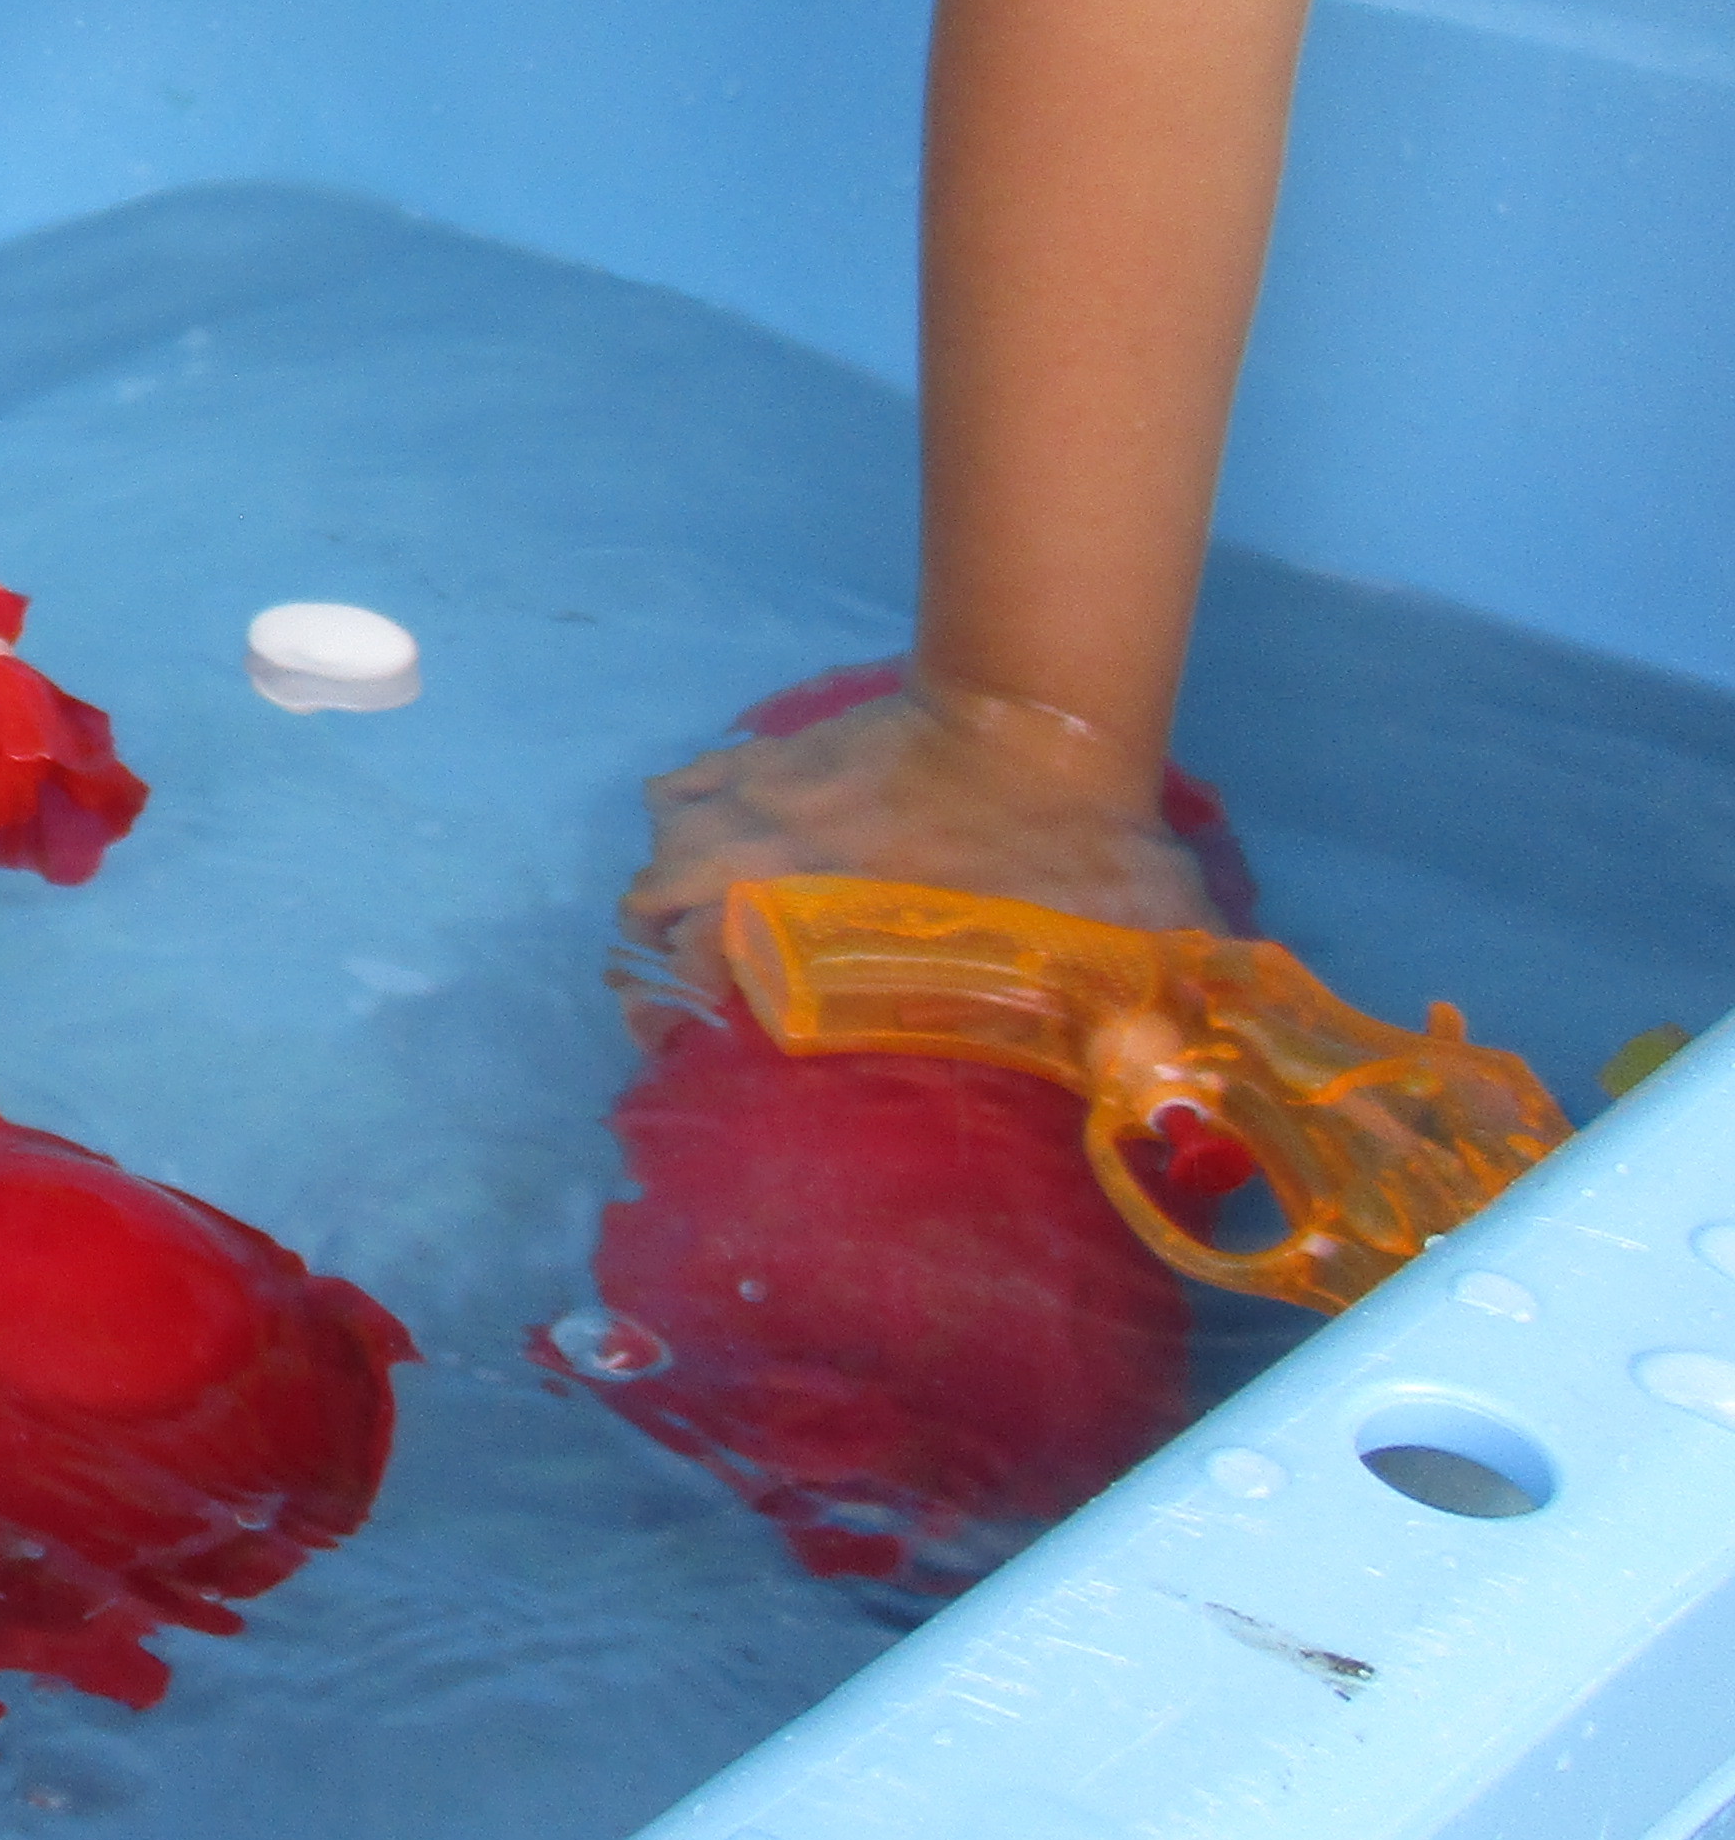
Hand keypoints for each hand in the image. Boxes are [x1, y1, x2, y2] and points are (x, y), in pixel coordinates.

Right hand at [622, 681, 1220, 1010]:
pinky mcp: (770, 757)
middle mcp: (764, 873)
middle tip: (688, 1008)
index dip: (688, 1029)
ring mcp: (758, 808)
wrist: (1038, 717)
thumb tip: (1190, 1122)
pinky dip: (681, 819)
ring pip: (657, 858)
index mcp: (825, 932)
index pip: (706, 988)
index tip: (704, 1059)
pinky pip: (682, 787)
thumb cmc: (1069, 846)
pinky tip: (709, 839)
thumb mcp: (1118, 958)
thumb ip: (1145, 1044)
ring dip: (661, 898)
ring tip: (690, 931)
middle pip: (650, 926)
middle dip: (652, 974)